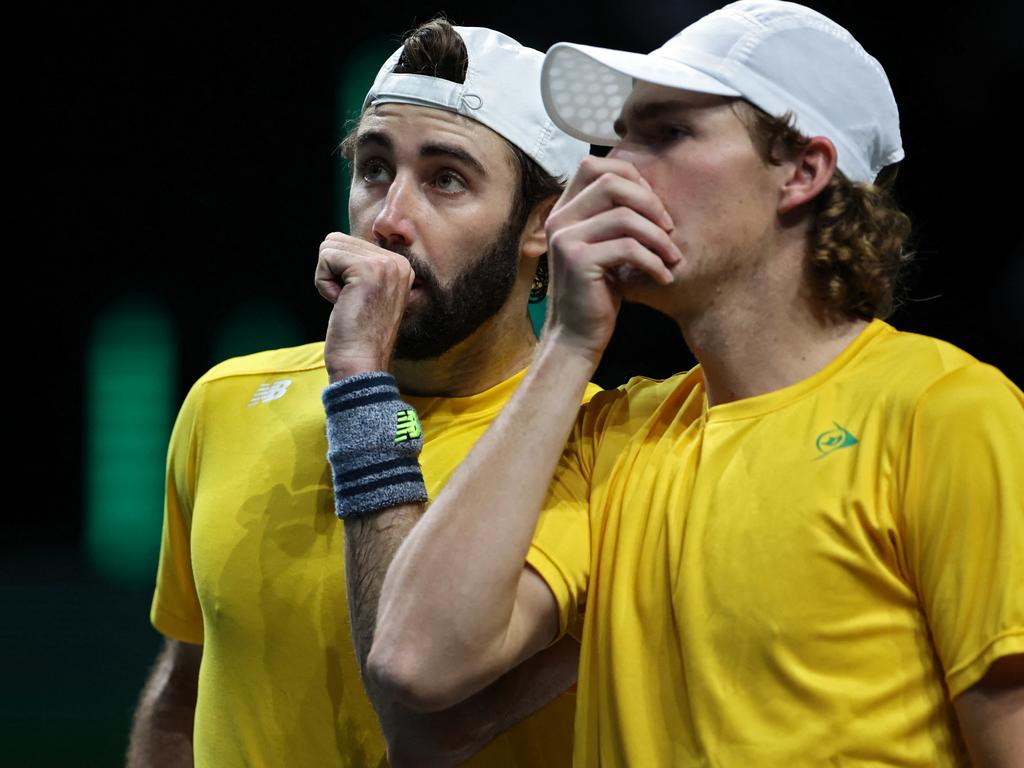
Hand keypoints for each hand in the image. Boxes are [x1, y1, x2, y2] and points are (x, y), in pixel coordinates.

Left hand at [316, 232, 414, 381]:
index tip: (357, 302)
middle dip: (332, 273)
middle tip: (349, 303)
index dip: (340, 274)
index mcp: (401, 266)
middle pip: (337, 240)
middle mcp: (398, 261)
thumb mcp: (367, 292)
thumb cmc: (357, 335)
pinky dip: (324, 284)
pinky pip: (326, 258)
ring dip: (327, 278)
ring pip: (330, 247)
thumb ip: (358, 266)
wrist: (361, 363)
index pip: (350, 243)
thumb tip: (332, 242)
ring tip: (347, 303)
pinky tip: (341, 303)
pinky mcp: (367, 269)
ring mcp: (385, 264)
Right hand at [543, 156, 681, 364]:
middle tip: (669, 228)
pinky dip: (653, 262)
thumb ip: (612, 217)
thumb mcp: (602, 247)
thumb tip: (649, 189)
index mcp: (564, 210)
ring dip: (658, 236)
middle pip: (612, 183)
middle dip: (650, 203)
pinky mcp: (578, 261)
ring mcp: (565, 239)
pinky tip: (664, 277)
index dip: (631, 177)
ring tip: (672, 256)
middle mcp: (559, 219)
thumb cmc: (596, 292)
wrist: (576, 336)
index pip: (594, 165)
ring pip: (624, 216)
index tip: (653, 207)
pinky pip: (628, 248)